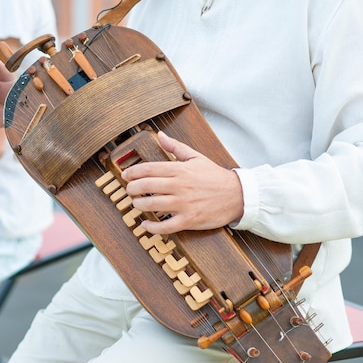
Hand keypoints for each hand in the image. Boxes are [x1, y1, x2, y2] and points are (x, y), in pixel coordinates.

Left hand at [122, 131, 243, 233]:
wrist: (237, 195)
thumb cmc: (215, 177)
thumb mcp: (196, 157)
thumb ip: (176, 147)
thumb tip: (160, 135)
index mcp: (180, 170)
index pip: (149, 169)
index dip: (133, 172)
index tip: (125, 176)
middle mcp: (179, 186)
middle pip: (146, 186)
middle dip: (132, 189)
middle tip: (129, 190)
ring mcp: (183, 204)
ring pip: (152, 205)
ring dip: (139, 205)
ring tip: (136, 204)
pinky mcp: (189, 220)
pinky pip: (165, 226)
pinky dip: (152, 227)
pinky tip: (145, 225)